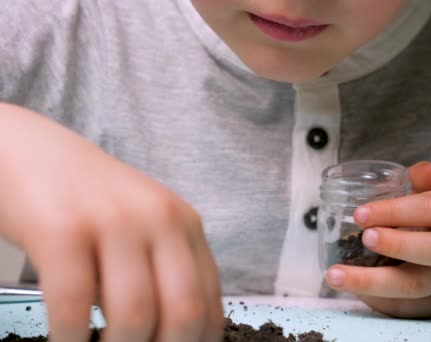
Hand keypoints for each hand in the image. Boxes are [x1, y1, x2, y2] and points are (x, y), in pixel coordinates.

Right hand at [0, 104, 222, 340]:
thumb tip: (172, 337)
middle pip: (183, 312)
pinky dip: (70, 339)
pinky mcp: (63, 229)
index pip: (209, 302)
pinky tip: (66, 341)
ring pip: (134, 315)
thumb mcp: (142, 227)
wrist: (29, 152)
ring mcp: (113, 221)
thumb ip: (164, 271)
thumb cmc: (87, 201)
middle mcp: (159, 219)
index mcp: (185, 224)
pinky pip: (73, 305)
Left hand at [325, 161, 430, 317]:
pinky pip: (402, 307)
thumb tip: (428, 170)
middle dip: (398, 243)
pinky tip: (349, 289)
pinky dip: (374, 300)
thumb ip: (420, 180)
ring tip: (336, 275)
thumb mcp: (423, 195)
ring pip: (414, 285)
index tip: (361, 213)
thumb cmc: (424, 221)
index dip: (398, 210)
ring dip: (372, 281)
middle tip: (364, 237)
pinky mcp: (427, 305)